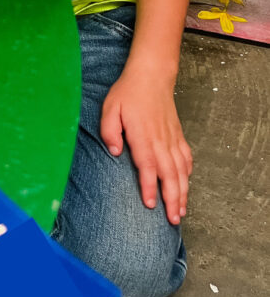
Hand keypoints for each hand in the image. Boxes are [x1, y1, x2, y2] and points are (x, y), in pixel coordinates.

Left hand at [100, 69, 192, 226]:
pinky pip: (186, 158)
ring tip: (182, 211)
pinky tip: (186, 184)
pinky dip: (188, 173)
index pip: (147, 166)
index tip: (151, 205)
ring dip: (182, 192)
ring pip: (181, 170)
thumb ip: (109, 131)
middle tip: (173, 220)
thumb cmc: (128, 93)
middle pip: (169, 174)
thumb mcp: (110, 108)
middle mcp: (161, 140)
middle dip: (172, 199)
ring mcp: (172, 138)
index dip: (149, 187)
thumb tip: (115, 153)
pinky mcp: (178, 135)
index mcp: (143, 136)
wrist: (151, 75)